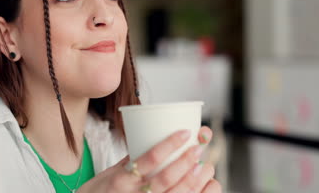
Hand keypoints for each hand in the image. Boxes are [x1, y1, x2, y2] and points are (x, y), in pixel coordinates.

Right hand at [78, 126, 221, 192]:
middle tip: (199, 148)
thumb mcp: (108, 175)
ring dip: (195, 181)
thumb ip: (129, 161)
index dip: (169, 145)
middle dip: (186, 162)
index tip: (185, 132)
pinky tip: (210, 187)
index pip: (148, 160)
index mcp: (120, 180)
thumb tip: (149, 143)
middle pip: (165, 179)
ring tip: (207, 167)